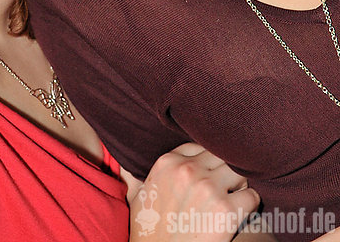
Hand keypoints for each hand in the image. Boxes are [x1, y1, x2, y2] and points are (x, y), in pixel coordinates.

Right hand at [128, 143, 258, 241]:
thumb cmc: (148, 233)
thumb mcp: (138, 198)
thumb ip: (139, 175)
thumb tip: (126, 164)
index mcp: (167, 162)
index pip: (199, 146)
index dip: (207, 161)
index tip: (209, 174)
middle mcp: (188, 170)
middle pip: (221, 154)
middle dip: (225, 170)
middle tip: (225, 188)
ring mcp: (208, 188)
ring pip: (239, 170)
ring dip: (239, 185)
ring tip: (233, 199)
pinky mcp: (226, 211)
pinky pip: (252, 196)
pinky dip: (250, 205)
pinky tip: (240, 215)